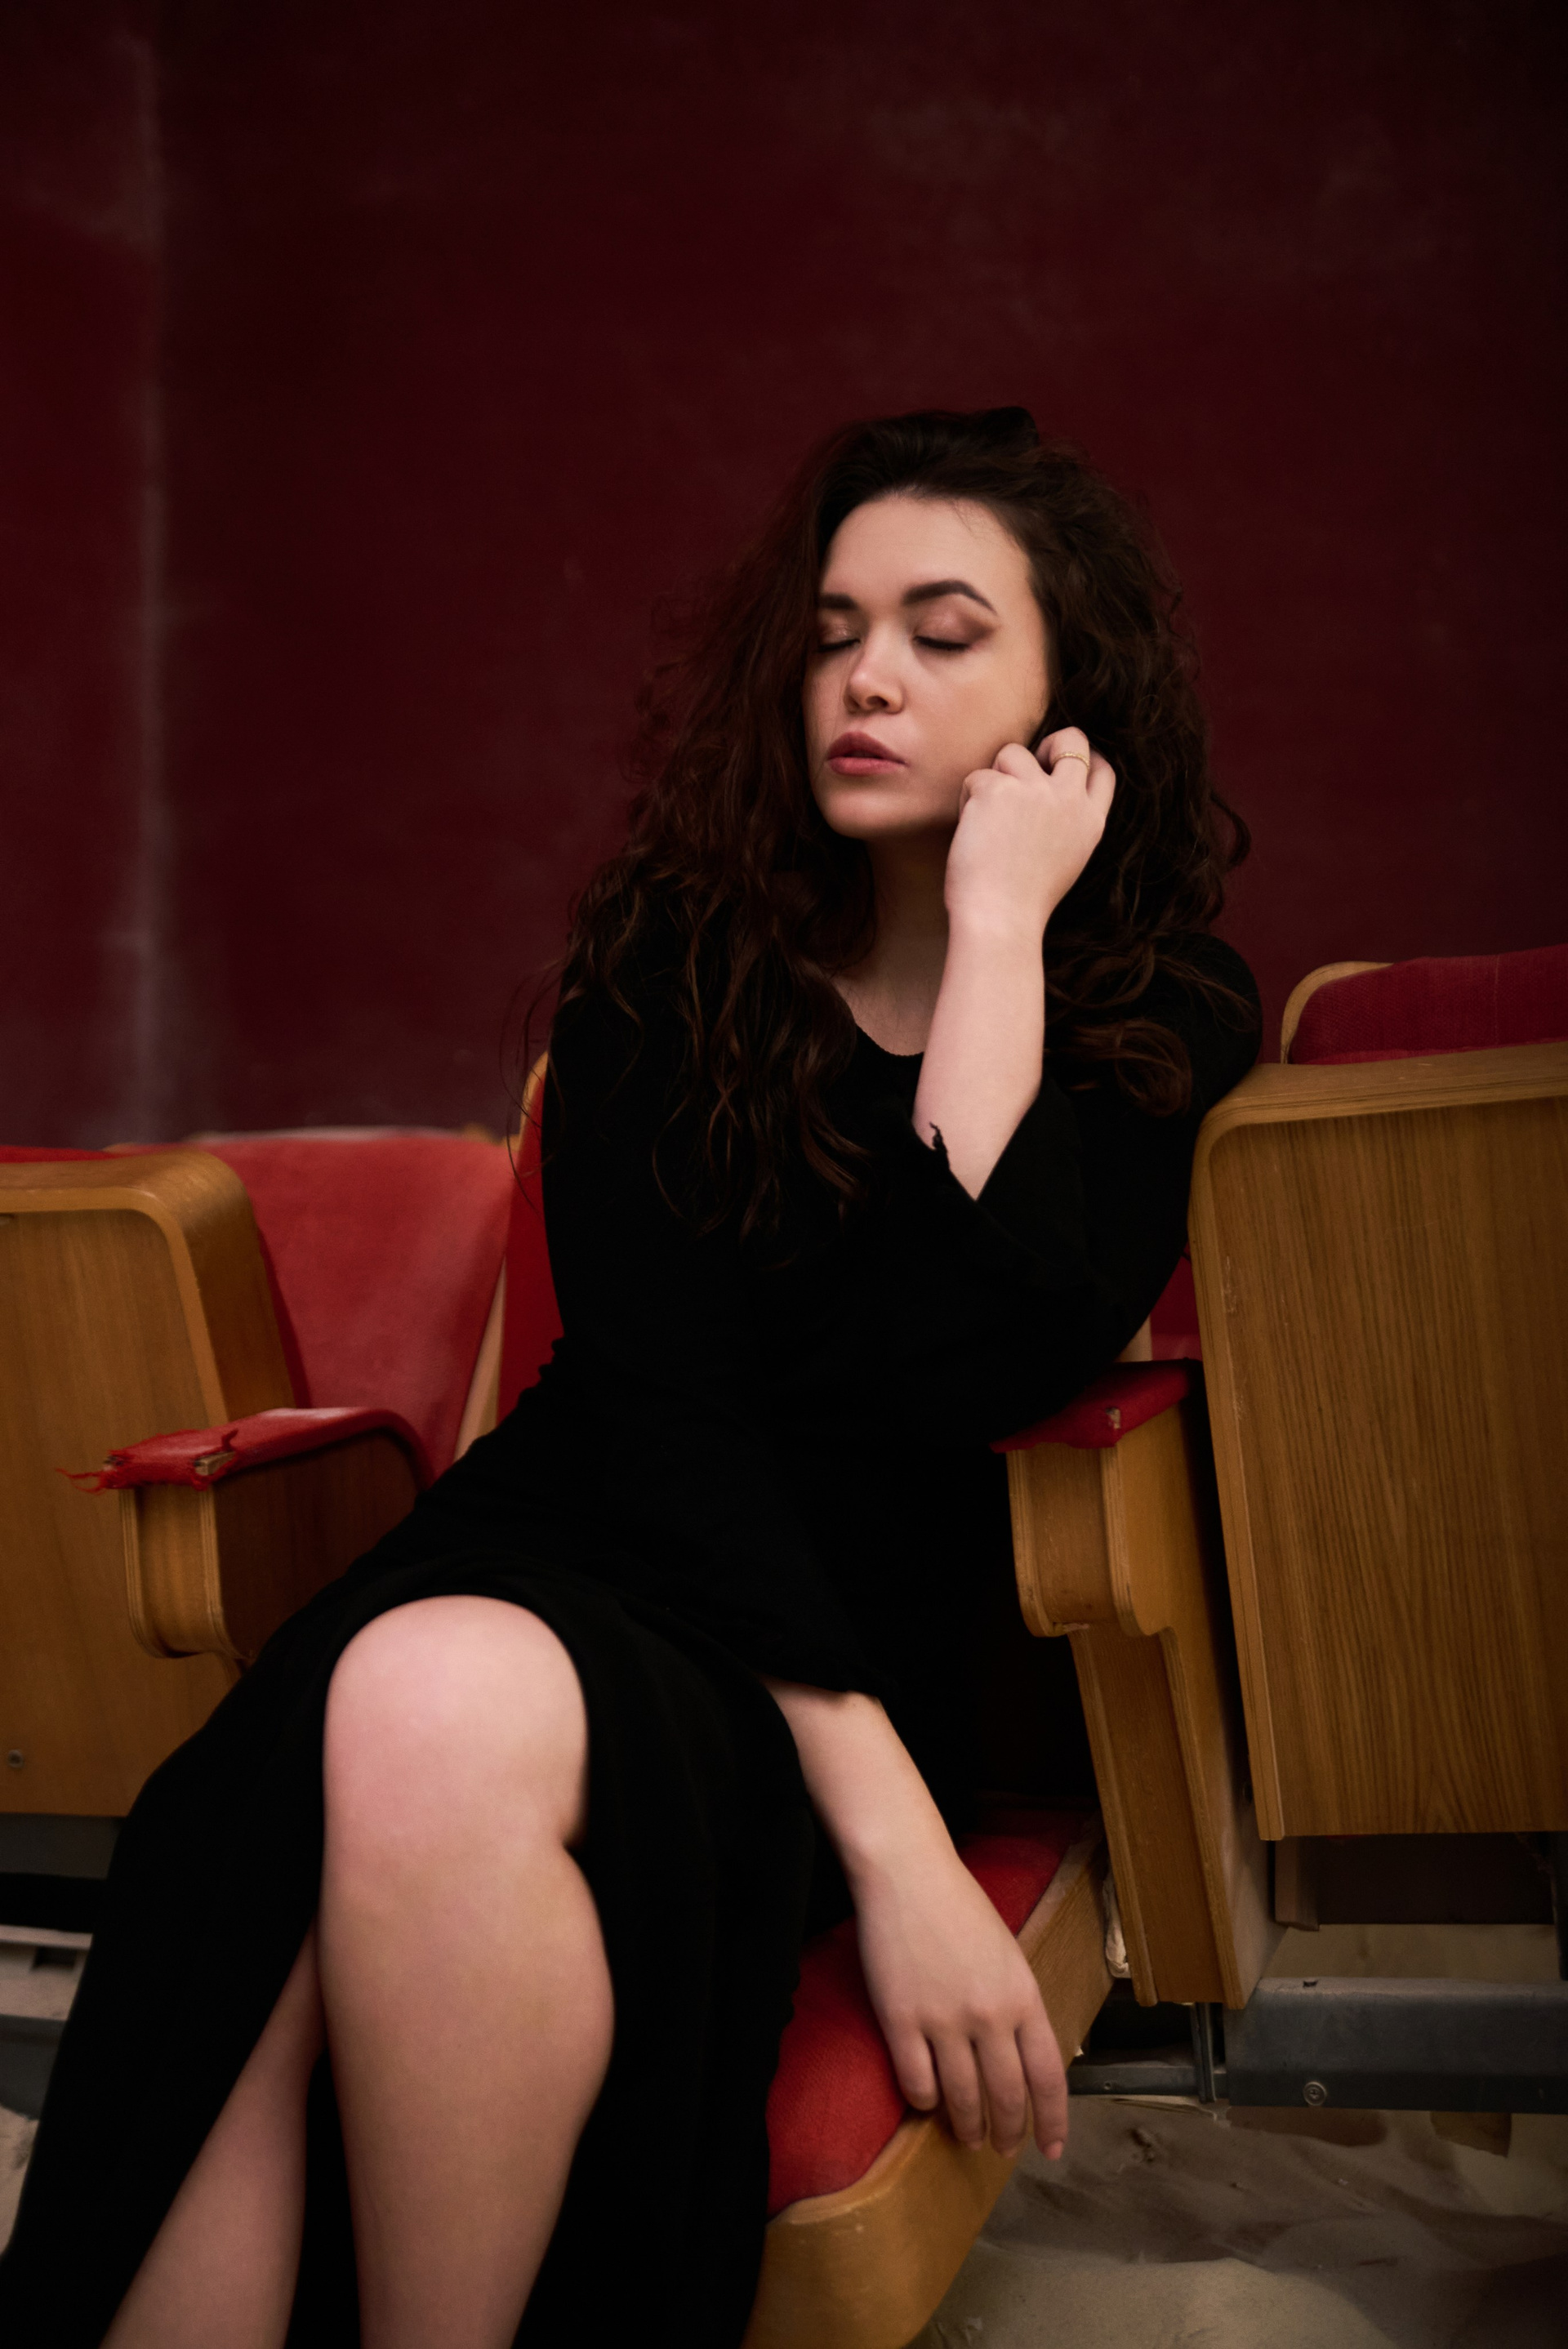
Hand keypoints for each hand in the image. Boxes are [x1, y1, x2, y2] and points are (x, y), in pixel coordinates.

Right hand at [852, 1836, 1068, 2160]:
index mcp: (1024, 1996)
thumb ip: (1019, 2005)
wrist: (908, 1874)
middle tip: (1003, 2148)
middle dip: (1008, 2132)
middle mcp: (990, 2016)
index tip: (1051, 2149)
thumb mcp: (1008, 1955)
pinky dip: (925, 2101)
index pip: (1048, 2077)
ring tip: (967, 2136)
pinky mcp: (901, 2020)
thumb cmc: (960, 1906)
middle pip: (1007, 2096)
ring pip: (962, 2099)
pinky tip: (927, 2102)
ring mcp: (944, 2021)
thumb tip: (1024, 2056)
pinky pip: (917, 2083)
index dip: (1052, 2121)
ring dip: (967, 2126)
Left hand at [943, 726, 1114, 940]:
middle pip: (1070, 740)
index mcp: (1091, 821)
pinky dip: (968, 800)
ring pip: (1013, 753)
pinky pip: (977, 777)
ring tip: (989, 819)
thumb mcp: (1067, 859)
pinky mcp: (997, 789)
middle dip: (1050, 742)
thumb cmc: (1024, 901)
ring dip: (996, 778)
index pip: (1101, 770)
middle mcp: (1069, 799)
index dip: (1085, 757)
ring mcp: (1035, 790)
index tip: (1064, 758)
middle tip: (1026, 763)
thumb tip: (1050, 791)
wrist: (1000, 918)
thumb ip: (1067, 822)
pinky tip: (971, 832)